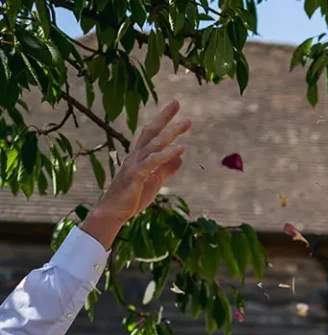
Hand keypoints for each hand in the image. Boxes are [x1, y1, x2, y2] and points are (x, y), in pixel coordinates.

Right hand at [81, 101, 191, 247]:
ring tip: (187, 122)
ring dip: (171, 132)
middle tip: (176, 102)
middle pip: (151, 131)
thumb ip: (166, 168)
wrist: (114, 212)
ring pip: (154, 144)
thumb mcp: (155, 180)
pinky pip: (154, 162)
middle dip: (164, 117)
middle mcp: (135, 155)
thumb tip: (181, 158)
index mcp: (139, 156)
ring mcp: (135, 164)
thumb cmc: (132, 197)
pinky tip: (182, 148)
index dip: (162, 120)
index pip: (151, 133)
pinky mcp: (137, 175)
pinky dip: (168, 154)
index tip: (174, 107)